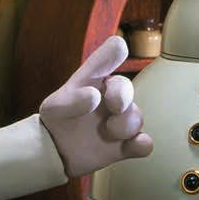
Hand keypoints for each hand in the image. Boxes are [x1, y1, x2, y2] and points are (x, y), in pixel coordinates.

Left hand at [40, 36, 152, 176]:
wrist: (56, 151)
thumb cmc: (57, 121)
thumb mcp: (54, 109)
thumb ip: (71, 101)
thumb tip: (94, 96)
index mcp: (94, 80)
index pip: (107, 58)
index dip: (115, 52)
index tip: (120, 48)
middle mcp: (111, 97)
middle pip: (125, 88)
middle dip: (122, 95)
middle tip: (115, 106)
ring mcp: (120, 120)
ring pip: (136, 117)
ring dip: (126, 124)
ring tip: (108, 131)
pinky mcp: (125, 144)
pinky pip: (143, 142)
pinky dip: (142, 143)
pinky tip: (135, 144)